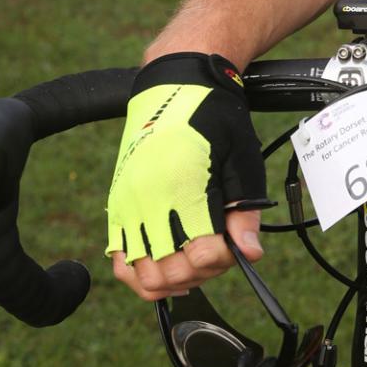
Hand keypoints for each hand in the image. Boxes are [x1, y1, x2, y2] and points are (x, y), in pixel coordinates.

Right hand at [106, 52, 269, 302]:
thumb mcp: (241, 158)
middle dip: (203, 272)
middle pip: (172, 272)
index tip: (237, 244)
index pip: (202, 255)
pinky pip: (120, 261)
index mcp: (183, 187)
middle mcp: (149, 202)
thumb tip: (249, 253)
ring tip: (196, 264)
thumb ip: (244, 209)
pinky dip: (142, 275)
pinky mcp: (117, 205)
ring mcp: (128, 206)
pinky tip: (167, 266)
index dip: (225, 258)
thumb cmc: (213, 119)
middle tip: (220, 252)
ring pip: (143, 277)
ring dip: (174, 280)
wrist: (175, 86)